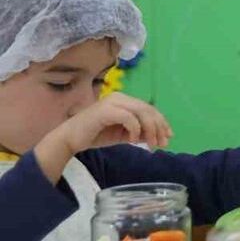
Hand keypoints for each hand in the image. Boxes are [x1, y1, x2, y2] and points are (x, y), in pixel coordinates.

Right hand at [50, 93, 171, 155]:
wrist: (69, 139)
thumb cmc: (95, 135)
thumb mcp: (122, 134)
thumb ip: (138, 133)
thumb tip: (156, 136)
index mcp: (124, 101)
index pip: (149, 109)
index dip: (161, 122)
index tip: (168, 136)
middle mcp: (120, 98)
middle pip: (148, 109)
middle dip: (159, 127)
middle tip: (163, 143)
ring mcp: (112, 102)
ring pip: (141, 112)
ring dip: (150, 129)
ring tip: (151, 144)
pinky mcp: (106, 110)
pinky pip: (128, 118)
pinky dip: (135, 129)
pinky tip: (133, 141)